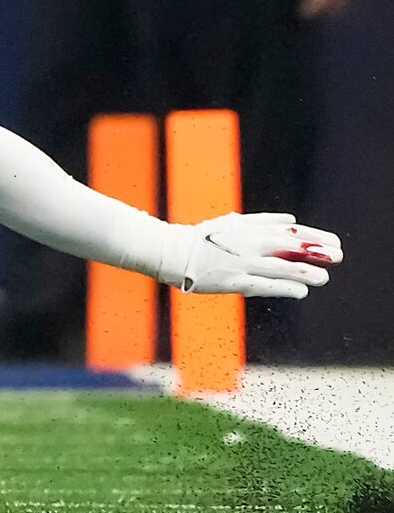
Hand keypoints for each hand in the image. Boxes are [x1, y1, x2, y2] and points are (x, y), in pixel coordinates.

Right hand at [174, 212, 341, 299]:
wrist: (174, 251)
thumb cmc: (205, 237)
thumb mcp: (233, 223)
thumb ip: (263, 222)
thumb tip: (292, 221)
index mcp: (248, 227)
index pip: (288, 230)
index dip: (313, 236)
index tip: (333, 241)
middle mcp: (247, 243)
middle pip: (288, 245)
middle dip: (315, 251)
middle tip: (338, 255)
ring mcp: (242, 262)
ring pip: (280, 267)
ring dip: (304, 271)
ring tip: (324, 276)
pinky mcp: (234, 281)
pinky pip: (264, 285)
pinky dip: (284, 287)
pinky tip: (301, 291)